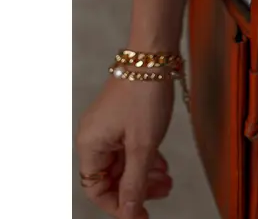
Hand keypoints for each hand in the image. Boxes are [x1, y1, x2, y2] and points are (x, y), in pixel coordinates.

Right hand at [76, 75, 174, 216]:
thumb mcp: (143, 144)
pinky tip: (161, 163)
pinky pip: (128, 146)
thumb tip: (130, 213)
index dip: (119, 205)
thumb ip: (135, 182)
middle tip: (162, 194)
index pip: (97, 189)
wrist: (154, 54)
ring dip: (144, 174)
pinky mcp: (121, 117)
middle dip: (137, 189)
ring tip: (167, 180)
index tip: (142, 214)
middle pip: (111, 177)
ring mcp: (107, 126)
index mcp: (90, 145)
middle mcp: (94, 137)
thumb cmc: (145, 94)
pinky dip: (144, 156)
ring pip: (123, 162)